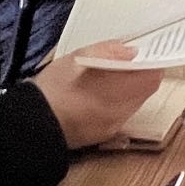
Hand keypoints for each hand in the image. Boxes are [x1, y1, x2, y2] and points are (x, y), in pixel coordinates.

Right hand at [32, 40, 167, 148]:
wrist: (31, 126)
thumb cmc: (52, 90)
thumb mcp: (76, 59)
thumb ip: (107, 51)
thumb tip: (131, 50)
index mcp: (115, 92)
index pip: (152, 77)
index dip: (153, 63)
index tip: (147, 52)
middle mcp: (120, 112)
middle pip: (146, 91)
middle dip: (143, 74)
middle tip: (131, 61)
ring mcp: (113, 126)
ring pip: (136, 103)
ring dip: (133, 88)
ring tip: (114, 75)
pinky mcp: (105, 135)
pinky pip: (123, 114)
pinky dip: (120, 101)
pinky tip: (103, 93)